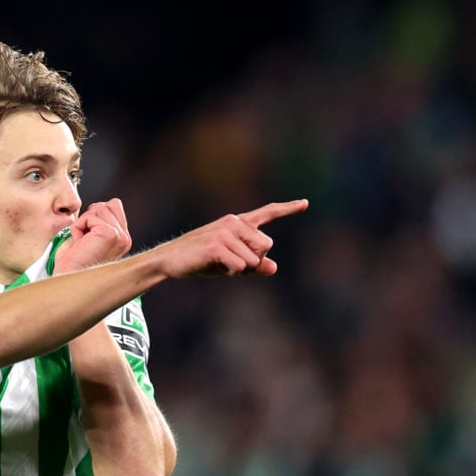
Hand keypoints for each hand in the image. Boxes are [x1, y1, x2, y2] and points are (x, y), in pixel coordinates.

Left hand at [55, 198, 132, 274]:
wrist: (66, 279)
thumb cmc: (73, 263)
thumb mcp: (90, 237)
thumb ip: (100, 221)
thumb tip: (104, 203)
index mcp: (122, 239)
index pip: (114, 205)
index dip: (95, 216)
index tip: (88, 237)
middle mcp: (124, 238)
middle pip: (105, 205)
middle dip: (88, 218)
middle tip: (84, 241)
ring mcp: (118, 236)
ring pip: (97, 209)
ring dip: (83, 224)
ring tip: (82, 243)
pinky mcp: (109, 234)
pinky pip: (88, 217)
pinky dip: (78, 228)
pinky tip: (80, 244)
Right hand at [165, 199, 308, 277]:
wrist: (169, 261)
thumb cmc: (201, 261)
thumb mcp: (231, 263)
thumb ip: (254, 264)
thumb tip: (273, 267)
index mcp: (237, 223)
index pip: (266, 213)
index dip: (287, 209)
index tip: (305, 203)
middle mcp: (233, 223)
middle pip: (266, 245)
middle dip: (255, 261)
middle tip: (232, 264)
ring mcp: (224, 232)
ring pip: (253, 260)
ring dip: (240, 270)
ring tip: (220, 265)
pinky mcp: (216, 245)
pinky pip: (239, 266)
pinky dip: (230, 272)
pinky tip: (215, 267)